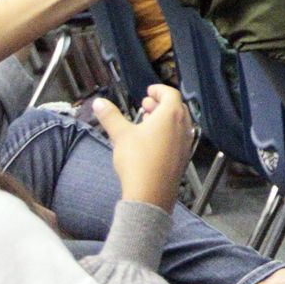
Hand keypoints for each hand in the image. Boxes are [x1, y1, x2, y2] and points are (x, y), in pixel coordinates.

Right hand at [92, 85, 192, 211]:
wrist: (150, 193)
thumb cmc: (139, 162)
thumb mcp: (121, 135)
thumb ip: (110, 116)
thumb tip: (99, 103)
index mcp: (171, 115)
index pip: (170, 94)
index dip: (159, 90)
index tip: (149, 91)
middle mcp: (183, 126)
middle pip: (176, 107)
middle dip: (160, 103)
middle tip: (146, 104)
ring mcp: (185, 142)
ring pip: (178, 123)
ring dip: (164, 118)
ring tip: (147, 121)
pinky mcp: (183, 157)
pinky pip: (178, 137)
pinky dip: (168, 132)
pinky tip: (152, 141)